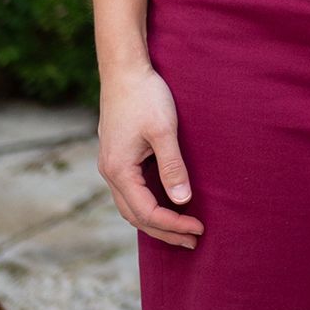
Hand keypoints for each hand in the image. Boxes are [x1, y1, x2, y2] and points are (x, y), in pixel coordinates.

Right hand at [97, 63, 203, 248]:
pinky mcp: (117, 156)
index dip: (174, 224)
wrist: (124, 69)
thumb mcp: (164, 130)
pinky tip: (165, 202)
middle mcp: (110, 173)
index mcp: (119, 171)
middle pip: (136, 216)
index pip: (147, 212)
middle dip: (164, 231)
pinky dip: (147, 203)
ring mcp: (111, 165)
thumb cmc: (145, 95)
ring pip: (130, 205)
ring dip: (154, 220)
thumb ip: (172, 166)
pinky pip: (130, 191)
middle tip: (193, 240)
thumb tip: (183, 201)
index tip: (199, 229)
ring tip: (181, 228)